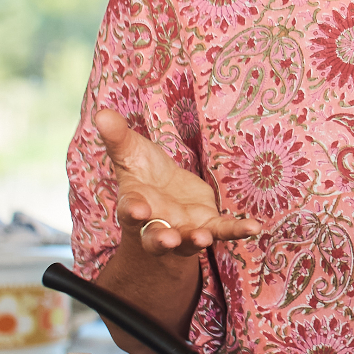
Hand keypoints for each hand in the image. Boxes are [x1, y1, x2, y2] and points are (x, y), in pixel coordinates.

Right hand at [96, 108, 261, 258]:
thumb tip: (100, 112)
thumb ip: (118, 137)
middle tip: (167, 239)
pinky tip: (253, 226)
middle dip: (160, 238)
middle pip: (154, 237)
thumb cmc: (143, 174)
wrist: (164, 196)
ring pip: (186, 240)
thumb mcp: (131, 153)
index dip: (134, 211)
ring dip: (195, 240)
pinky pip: (222, 231)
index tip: (137, 210)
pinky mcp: (207, 225)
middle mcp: (157, 223)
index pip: (131, 210)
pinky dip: (236, 230)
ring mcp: (183, 229)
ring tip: (203, 239)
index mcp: (135, 205)